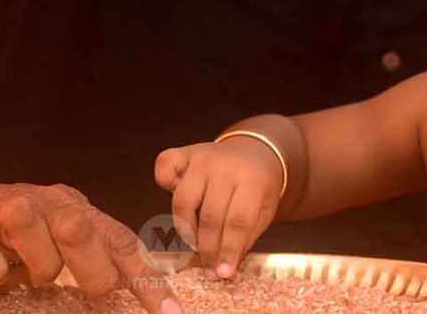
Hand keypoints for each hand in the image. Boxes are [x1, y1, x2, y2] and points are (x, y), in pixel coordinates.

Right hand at [0, 172, 180, 313]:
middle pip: (84, 233)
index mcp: (67, 205)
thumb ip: (84, 249)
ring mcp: (0, 214)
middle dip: (95, 273)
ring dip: (40, 270)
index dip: (146, 278)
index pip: (119, 240)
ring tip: (25, 272)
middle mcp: (40, 203)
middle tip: (92, 292)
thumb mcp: (45, 233)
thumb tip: (125, 285)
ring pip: (42, 249)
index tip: (169, 312)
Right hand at [154, 139, 284, 277]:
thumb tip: (220, 271)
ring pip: (183, 200)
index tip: (222, 274)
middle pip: (210, 216)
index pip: (237, 223)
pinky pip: (164, 167)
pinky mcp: (185, 152)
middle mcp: (225, 166)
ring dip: (186, 229)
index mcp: (253, 180)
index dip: (228, 252)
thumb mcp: (263, 212)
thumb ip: (244, 239)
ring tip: (195, 243)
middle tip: (207, 267)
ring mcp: (203, 157)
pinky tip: (178, 202)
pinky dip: (165, 184)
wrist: (256, 151)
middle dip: (207, 248)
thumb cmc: (258, 189)